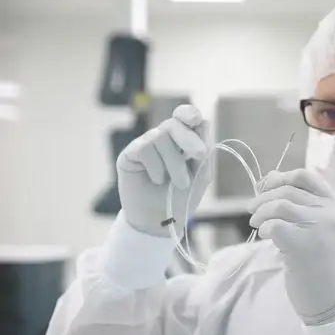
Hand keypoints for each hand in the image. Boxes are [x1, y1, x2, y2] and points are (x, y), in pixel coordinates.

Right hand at [117, 105, 210, 236]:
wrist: (161, 221)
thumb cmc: (182, 198)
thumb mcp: (201, 175)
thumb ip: (205, 150)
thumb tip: (205, 122)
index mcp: (182, 141)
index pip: (183, 117)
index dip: (188, 113)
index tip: (195, 119)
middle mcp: (163, 139)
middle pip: (174, 123)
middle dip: (189, 138)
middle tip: (199, 154)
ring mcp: (145, 145)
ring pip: (160, 137)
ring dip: (175, 162)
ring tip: (179, 183)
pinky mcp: (129, 155)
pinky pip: (144, 148)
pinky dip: (156, 166)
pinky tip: (157, 180)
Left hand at [247, 169, 334, 325]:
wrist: (334, 302)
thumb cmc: (325, 268)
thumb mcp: (320, 231)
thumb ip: (302, 207)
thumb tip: (269, 179)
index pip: (306, 177)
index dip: (280, 178)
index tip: (265, 187)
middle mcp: (331, 212)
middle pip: (288, 190)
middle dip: (264, 197)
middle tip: (252, 209)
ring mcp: (318, 226)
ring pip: (280, 205)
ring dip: (261, 212)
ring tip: (256, 223)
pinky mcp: (302, 243)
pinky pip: (274, 225)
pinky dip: (265, 228)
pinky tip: (266, 236)